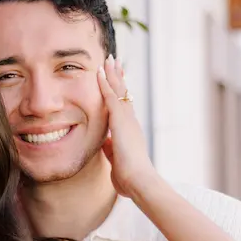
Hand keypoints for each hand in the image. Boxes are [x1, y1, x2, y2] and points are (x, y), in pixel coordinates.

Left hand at [97, 55, 157, 197]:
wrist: (139, 181)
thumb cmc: (130, 178)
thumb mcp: (116, 161)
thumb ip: (111, 150)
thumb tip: (104, 143)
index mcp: (130, 132)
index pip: (123, 107)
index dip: (119, 93)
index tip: (116, 80)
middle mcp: (131, 122)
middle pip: (124, 94)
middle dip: (118, 77)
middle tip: (115, 61)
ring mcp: (127, 120)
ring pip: (120, 91)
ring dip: (113, 74)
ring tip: (109, 58)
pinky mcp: (121, 121)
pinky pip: (111, 97)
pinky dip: (106, 83)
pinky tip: (100, 72)